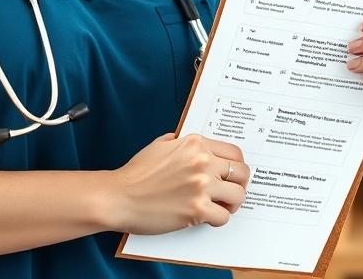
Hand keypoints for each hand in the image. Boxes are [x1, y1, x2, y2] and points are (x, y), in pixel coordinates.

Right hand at [105, 132, 249, 234]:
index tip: (231, 175)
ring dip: (231, 203)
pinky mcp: (197, 210)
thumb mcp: (159, 145)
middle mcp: (201, 162)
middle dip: (238, 184)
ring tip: (219, 206)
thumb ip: (181, 142)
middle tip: (229, 192)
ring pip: (238, 196)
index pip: (234, 152)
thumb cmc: (136, 174)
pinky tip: (206, 217)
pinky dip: (217, 219)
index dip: (236, 166)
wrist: (119, 196)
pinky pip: (224, 217)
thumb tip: (196, 147)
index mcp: (194, 144)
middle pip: (242, 173)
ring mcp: (201, 186)